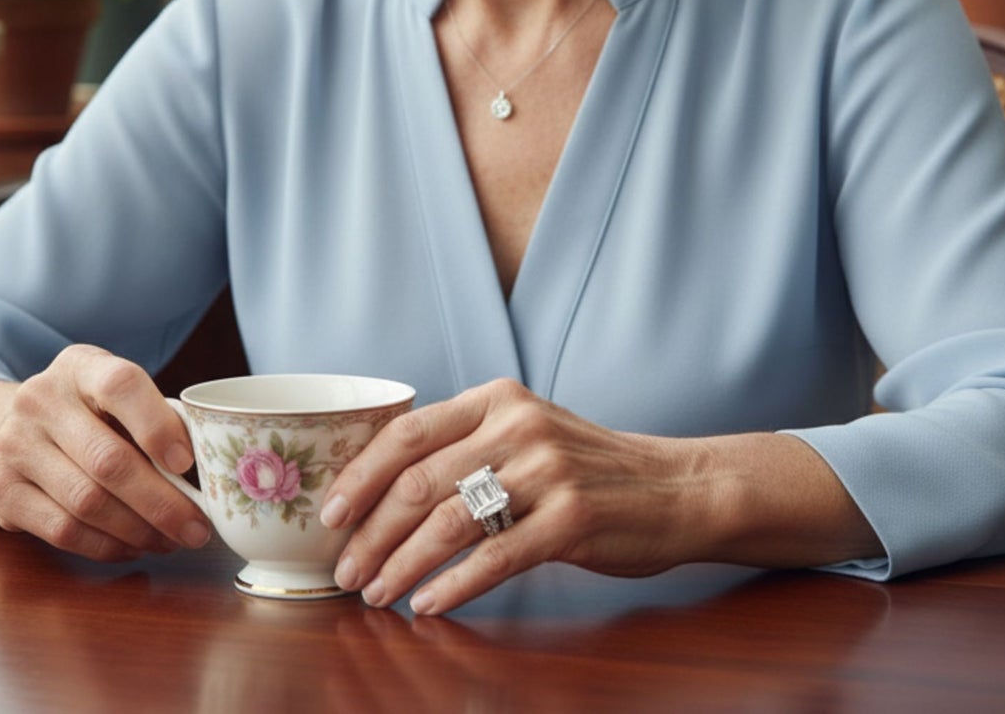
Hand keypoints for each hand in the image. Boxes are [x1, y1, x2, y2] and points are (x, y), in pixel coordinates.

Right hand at [0, 344, 212, 561]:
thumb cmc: (80, 413)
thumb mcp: (110, 396)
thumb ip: (151, 418)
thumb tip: (204, 470)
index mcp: (79, 365)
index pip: (121, 385)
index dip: (157, 426)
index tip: (187, 464)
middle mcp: (40, 399)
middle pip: (108, 459)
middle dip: (161, 502)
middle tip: (197, 528)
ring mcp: (14, 445)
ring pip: (87, 503)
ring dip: (138, 531)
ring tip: (171, 541)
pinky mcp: (0, 492)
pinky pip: (64, 530)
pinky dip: (106, 546)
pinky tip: (133, 546)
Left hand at [317, 378, 695, 615]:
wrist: (674, 487)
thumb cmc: (586, 468)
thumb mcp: (525, 432)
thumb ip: (465, 445)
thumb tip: (380, 487)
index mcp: (496, 399)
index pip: (407, 432)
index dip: (361, 475)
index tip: (330, 514)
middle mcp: (517, 426)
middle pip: (420, 482)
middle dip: (371, 532)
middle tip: (346, 569)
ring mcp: (547, 472)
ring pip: (449, 522)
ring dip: (402, 564)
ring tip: (376, 594)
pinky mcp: (572, 520)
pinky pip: (495, 557)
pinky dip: (453, 585)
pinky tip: (428, 604)